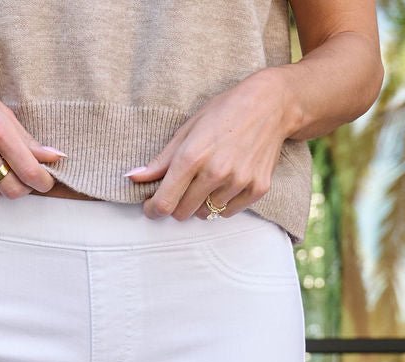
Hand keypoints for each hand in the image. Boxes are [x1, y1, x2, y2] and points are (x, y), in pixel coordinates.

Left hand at [125, 68, 295, 220]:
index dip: (153, 210)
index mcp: (192, 157)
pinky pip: (228, 212)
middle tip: (181, 189)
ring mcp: (238, 183)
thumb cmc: (225, 112)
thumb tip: (132, 178)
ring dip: (201, 203)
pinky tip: (227, 182)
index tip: (151, 207)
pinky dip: (223, 203)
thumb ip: (161, 160)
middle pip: (182, 214)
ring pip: (206, 214)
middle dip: (176, 205)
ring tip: (209, 179)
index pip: (164, 203)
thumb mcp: (188, 129)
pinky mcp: (257, 189)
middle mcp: (215, 173)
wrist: (271, 104)